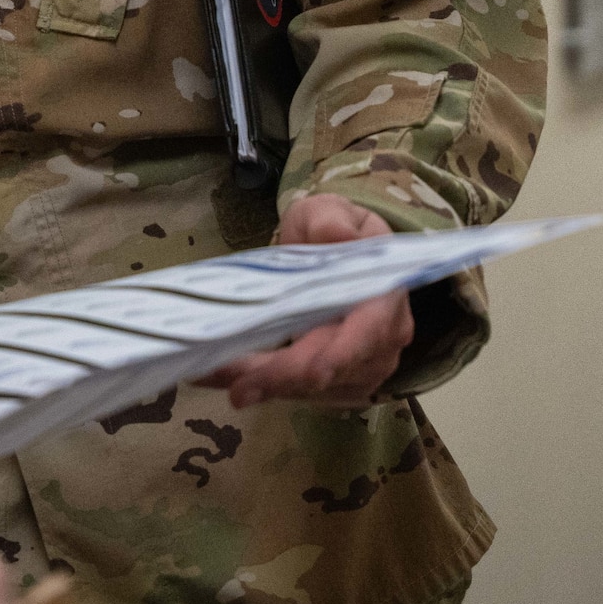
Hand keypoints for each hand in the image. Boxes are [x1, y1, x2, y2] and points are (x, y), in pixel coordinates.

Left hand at [200, 195, 414, 408]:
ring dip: (269, 387)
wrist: (336, 248)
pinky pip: (307, 392)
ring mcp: (365, 363)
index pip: (368, 333)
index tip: (310, 374)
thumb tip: (335, 234)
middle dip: (285, 379)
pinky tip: (232, 380)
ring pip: (318, 388)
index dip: (340, 356)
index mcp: (386, 295)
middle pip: (336, 368)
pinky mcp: (341, 379)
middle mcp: (383, 338)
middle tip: (236, 387)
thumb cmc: (334, 229)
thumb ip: (331, 221)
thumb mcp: (330, 212)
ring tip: (216, 378)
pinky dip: (269, 388)